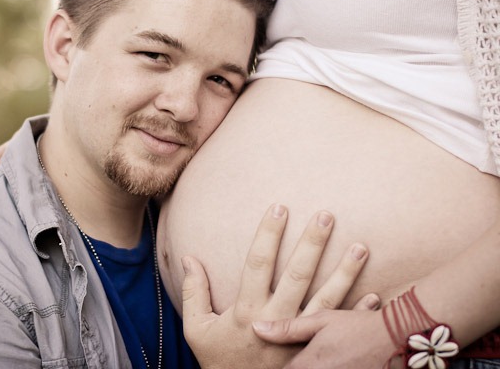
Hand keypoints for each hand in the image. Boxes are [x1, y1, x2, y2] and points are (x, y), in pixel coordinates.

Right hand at [181, 204, 377, 368]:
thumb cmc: (217, 360)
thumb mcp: (197, 329)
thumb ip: (192, 293)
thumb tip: (187, 258)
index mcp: (246, 310)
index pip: (258, 263)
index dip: (268, 234)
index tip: (278, 208)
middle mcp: (276, 319)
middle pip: (297, 275)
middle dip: (312, 243)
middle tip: (326, 216)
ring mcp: (299, 337)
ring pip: (326, 299)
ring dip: (345, 273)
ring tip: (360, 247)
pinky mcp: (312, 350)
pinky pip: (338, 329)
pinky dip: (357, 313)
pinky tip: (375, 295)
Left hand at [253, 308, 395, 368]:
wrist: (396, 336)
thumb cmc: (355, 326)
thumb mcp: (320, 321)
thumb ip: (287, 328)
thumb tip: (256, 328)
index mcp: (309, 364)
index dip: (276, 365)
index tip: (267, 360)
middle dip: (294, 365)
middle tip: (299, 356)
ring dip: (312, 367)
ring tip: (317, 358)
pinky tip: (331, 361)